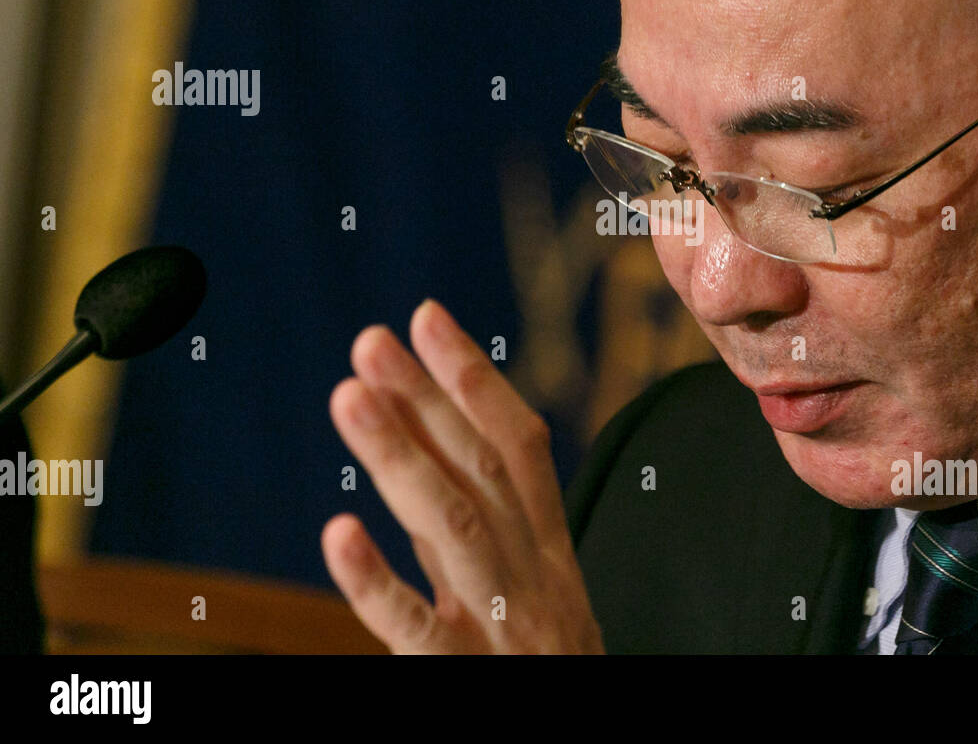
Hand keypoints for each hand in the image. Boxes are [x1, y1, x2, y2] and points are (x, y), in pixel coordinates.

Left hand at [321, 299, 603, 652]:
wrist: (600, 737)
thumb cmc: (544, 668)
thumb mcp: (528, 592)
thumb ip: (477, 529)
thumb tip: (419, 448)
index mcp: (548, 550)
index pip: (518, 447)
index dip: (474, 379)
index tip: (425, 316)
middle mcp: (534, 577)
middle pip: (485, 474)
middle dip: (429, 400)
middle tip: (371, 340)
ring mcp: (506, 628)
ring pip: (457, 528)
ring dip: (403, 456)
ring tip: (350, 395)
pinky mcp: (470, 680)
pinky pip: (418, 629)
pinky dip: (377, 580)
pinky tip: (336, 532)